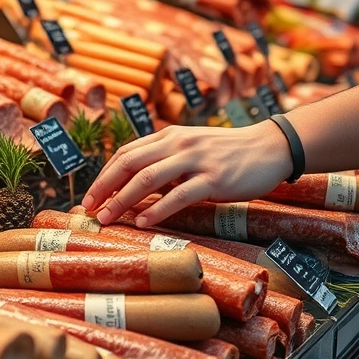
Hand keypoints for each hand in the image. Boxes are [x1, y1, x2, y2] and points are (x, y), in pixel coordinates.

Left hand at [81, 122, 293, 226]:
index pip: (125, 153)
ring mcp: (195, 160)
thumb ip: (163, 161)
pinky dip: (157, 210)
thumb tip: (132, 187)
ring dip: (123, 200)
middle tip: (88, 208)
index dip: (104, 175)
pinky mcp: (214, 179)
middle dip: (104, 187)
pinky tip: (143, 222)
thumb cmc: (226, 153)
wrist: (269, 147)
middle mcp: (177, 144)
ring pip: (148, 178)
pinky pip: (179, 195)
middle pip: (129, 164)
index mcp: (168, 136)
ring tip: (107, 217)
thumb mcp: (189, 148)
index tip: (90, 196)